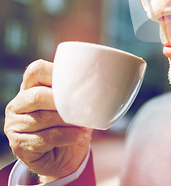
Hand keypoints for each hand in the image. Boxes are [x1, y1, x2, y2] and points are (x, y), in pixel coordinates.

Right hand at [4, 60, 92, 182]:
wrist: (65, 157)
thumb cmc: (71, 125)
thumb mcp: (77, 105)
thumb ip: (80, 92)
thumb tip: (99, 82)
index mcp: (30, 87)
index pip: (36, 70)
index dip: (57, 75)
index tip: (77, 85)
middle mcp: (18, 104)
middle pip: (38, 95)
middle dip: (64, 103)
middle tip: (82, 110)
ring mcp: (14, 124)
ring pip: (42, 118)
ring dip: (68, 122)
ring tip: (84, 126)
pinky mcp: (18, 144)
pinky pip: (45, 138)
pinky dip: (67, 136)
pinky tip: (80, 136)